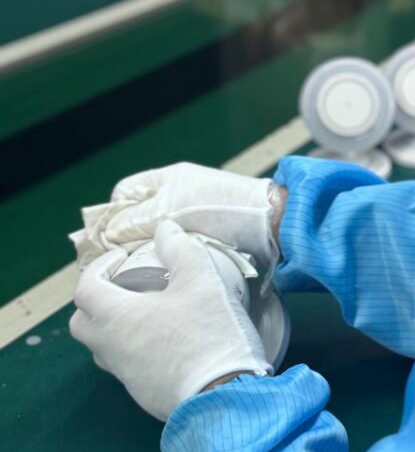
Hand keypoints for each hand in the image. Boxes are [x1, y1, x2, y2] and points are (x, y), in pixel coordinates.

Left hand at [70, 220, 271, 420]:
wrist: (225, 397)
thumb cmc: (208, 334)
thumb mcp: (201, 280)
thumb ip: (180, 249)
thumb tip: (165, 229)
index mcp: (115, 317)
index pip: (85, 287)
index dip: (99, 266)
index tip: (123, 259)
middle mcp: (111, 348)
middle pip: (83, 322)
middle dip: (97, 299)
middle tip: (126, 287)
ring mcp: (126, 376)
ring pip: (104, 348)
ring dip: (115, 327)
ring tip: (149, 314)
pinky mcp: (144, 395)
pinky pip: (128, 367)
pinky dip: (136, 350)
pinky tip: (169, 343)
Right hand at [103, 163, 278, 266]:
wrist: (270, 223)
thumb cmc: (220, 208)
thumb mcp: (168, 210)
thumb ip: (134, 219)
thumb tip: (108, 234)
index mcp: (166, 180)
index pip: (125, 193)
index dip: (113, 215)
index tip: (108, 241)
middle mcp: (178, 195)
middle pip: (139, 217)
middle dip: (129, 238)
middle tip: (123, 262)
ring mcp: (194, 216)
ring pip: (158, 236)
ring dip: (150, 252)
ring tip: (144, 270)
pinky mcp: (208, 236)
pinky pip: (179, 248)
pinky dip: (171, 258)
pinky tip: (169, 272)